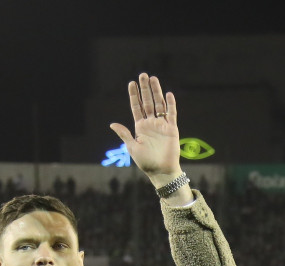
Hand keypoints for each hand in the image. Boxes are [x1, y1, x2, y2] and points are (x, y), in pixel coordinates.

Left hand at [109, 73, 189, 203]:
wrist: (161, 171)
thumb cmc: (146, 162)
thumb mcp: (131, 147)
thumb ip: (124, 134)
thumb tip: (112, 124)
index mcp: (140, 127)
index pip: (136, 107)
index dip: (134, 95)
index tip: (131, 83)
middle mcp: (151, 124)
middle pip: (148, 102)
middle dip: (145, 89)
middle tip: (143, 75)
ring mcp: (162, 125)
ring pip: (159, 104)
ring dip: (156, 92)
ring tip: (153, 79)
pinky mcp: (172, 129)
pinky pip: (171, 114)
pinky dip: (170, 104)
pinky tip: (168, 94)